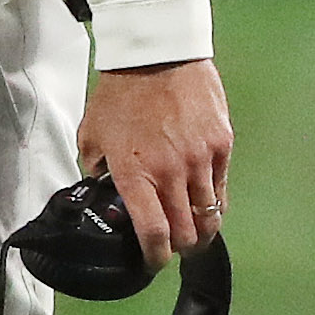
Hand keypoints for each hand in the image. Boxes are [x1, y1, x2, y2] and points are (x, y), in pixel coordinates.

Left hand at [78, 58, 230, 269]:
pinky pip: (222, 188)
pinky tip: (204, 203)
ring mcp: (202, 160)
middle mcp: (172, 173)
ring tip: (193, 231)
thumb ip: (96, 168)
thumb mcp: (92, 134)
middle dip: (179, 247)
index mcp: (136, 174)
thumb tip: (102, 188)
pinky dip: (214, 203)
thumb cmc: (120, 93)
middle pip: (187, 232)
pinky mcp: (222, 144)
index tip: (152, 261)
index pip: (154, 233)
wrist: (157, 53)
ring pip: (210, 216)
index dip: (155, 256)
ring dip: (201, 230)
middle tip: (172, 246)